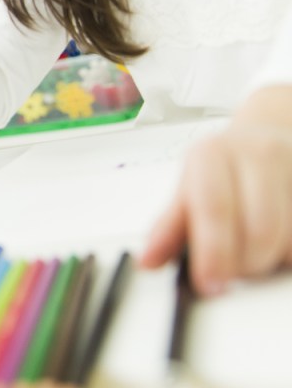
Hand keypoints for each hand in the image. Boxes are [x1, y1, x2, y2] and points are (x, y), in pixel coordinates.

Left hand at [141, 86, 291, 294]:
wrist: (260, 141)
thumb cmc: (218, 170)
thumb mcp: (187, 191)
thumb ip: (168, 228)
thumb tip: (148, 261)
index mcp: (211, 154)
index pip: (215, 207)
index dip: (213, 251)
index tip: (210, 283)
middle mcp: (255, 154)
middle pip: (259, 228)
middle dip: (245, 264)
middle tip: (232, 273)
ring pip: (288, 237)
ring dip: (270, 260)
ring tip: (251, 253)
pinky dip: (287, 253)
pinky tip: (274, 244)